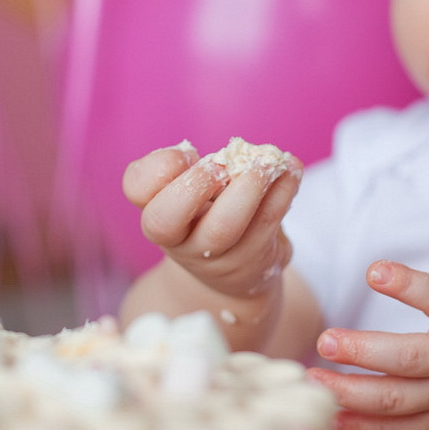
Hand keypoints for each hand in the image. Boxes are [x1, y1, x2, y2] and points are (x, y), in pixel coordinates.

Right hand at [122, 143, 301, 299]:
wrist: (233, 276)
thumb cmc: (208, 217)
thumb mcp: (194, 192)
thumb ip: (201, 169)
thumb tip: (236, 154)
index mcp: (156, 209)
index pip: (137, 188)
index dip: (157, 167)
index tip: (187, 153)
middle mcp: (176, 239)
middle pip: (165, 220)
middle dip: (194, 185)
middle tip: (222, 165)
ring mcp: (212, 257)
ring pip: (223, 226)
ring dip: (248, 187)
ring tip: (268, 163)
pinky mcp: (250, 262)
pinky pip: (266, 224)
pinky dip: (283, 191)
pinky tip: (292, 170)